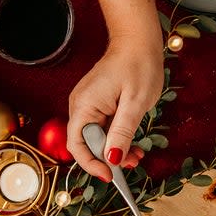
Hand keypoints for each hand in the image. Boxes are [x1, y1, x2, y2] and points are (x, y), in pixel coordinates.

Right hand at [67, 35, 163, 181]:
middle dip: (107, 159)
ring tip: (137, 155)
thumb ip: (122, 133)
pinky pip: (102, 128)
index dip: (91, 164)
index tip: (110, 175)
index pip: (77, 145)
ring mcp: (88, 105)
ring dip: (114, 150)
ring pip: (96, 138)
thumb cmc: (138, 65)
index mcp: (84, 106)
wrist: (138, 40)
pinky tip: (132, 144)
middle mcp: (81, 106)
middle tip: (132, 164)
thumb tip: (111, 159)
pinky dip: (116, 139)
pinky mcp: (97, 104)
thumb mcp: (135, 103)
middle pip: (86, 144)